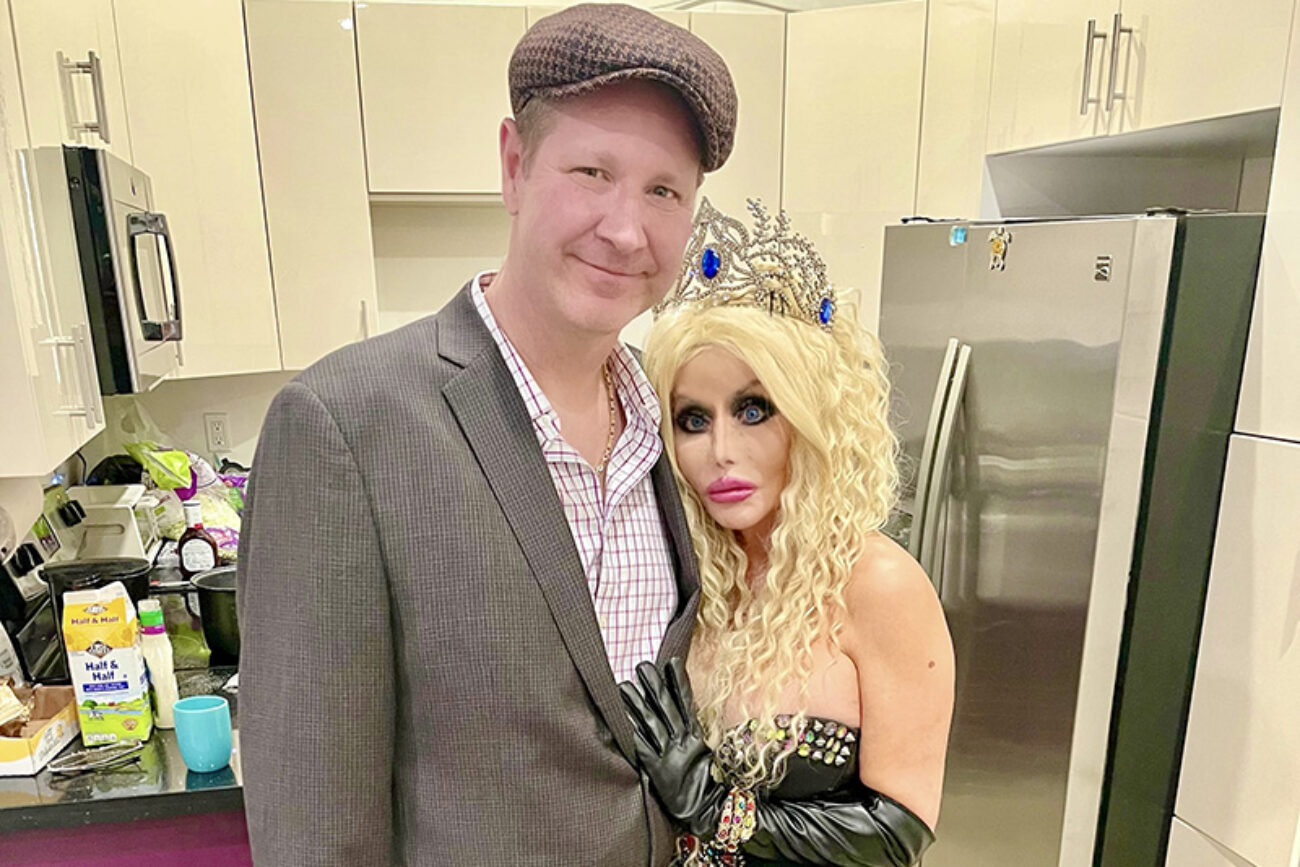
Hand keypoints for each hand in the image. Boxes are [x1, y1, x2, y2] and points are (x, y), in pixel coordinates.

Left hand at [618, 658, 725, 836]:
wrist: (709, 812)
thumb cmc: (705, 784)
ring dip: (637, 704)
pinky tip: (621, 721)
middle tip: (642, 666)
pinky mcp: (658, 771)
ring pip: (652, 724)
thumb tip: (683, 710)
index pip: (686, 703)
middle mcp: (684, 742)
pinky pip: (643, 749)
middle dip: (654, 686)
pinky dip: (633, 734)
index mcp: (697, 737)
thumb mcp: (704, 754)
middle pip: (667, 709)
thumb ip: (692, 733)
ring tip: (624, 686)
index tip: (671, 661)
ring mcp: (671, 756)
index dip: (679, 682)